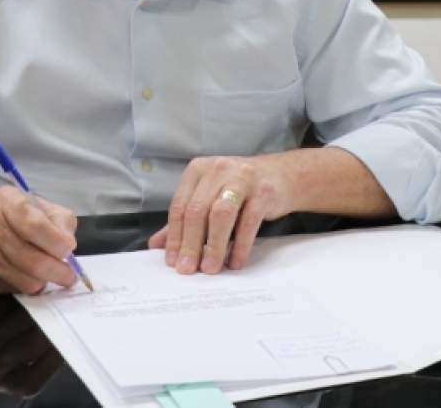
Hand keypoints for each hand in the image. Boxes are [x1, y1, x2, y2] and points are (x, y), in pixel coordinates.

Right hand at [0, 185, 79, 294]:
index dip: (59, 243)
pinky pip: (10, 290)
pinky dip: (22, 285)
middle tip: (69, 276)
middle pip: (35, 261)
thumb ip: (53, 217)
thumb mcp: (23, 199)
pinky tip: (22, 274)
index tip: (69, 250)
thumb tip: (69, 243)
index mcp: (6, 203)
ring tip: (48, 275)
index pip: (37, 226)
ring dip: (43, 282)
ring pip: (26, 282)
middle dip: (60, 272)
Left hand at [147, 155, 291, 274]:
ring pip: (220, 214)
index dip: (174, 236)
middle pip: (197, 210)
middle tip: (188, 269)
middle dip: (190, 244)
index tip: (172, 261)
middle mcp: (218, 169)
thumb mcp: (210, 195)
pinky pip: (248, 222)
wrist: (283, 175)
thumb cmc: (240, 188)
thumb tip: (157, 244)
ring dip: (213, 245)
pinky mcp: (264, 191)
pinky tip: (234, 261)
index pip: (179, 206)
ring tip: (210, 268)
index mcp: (199, 169)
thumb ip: (184, 218)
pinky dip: (240, 246)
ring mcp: (243, 178)